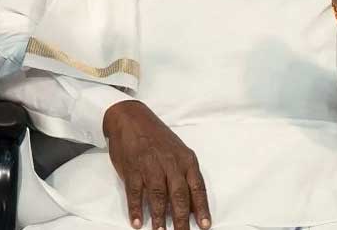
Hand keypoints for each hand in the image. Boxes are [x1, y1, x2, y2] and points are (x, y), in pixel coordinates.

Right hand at [103, 101, 210, 229]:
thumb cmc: (157, 137)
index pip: (197, 187)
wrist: (131, 118)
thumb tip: (193, 203)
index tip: (205, 225)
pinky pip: (134, 192)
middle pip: (179, 195)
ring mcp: (150, 166)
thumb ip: (185, 175)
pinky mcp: (132, 169)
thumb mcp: (178, 151)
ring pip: (158, 196)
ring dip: (159, 217)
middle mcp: (170, 163)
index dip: (201, 208)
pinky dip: (136, 209)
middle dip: (182, 219)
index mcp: (185, 159)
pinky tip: (138, 222)